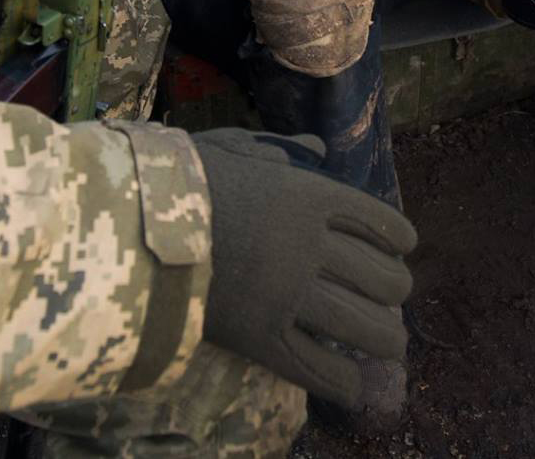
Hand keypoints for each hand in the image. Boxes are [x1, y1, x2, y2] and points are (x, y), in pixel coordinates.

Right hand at [194, 129, 415, 407]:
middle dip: (395, 291)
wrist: (132, 225)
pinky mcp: (261, 340)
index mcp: (309, 197)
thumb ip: (282, 150)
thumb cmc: (182, 179)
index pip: (379, 223)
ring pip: (364, 328)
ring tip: (390, 344)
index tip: (402, 250)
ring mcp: (288, 297)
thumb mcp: (235, 148)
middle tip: (391, 298)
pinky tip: (353, 385)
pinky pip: (318, 369)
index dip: (400, 240)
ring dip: (386, 339)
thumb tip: (319, 149)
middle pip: (382, 279)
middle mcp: (310, 248)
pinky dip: (343, 381)